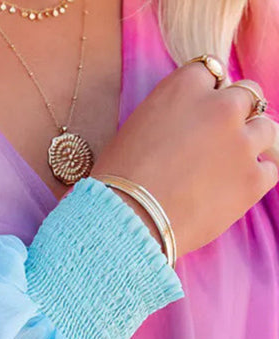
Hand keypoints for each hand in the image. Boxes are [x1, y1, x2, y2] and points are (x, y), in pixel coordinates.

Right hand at [90, 60, 278, 258]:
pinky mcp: (253, 180)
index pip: (210, 72)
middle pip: (247, 94)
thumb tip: (186, 128)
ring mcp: (242, 143)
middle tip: (217, 141)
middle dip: (235, 114)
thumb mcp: (136, 129)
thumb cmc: (118, 181)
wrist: (127, 221)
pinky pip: (270, 169)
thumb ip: (170, 116)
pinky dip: (256, 176)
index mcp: (185, 87)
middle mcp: (220, 106)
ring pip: (265, 129)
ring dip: (250, 142)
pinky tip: (234, 188)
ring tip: (226, 167)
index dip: (206, 95)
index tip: (198, 115)